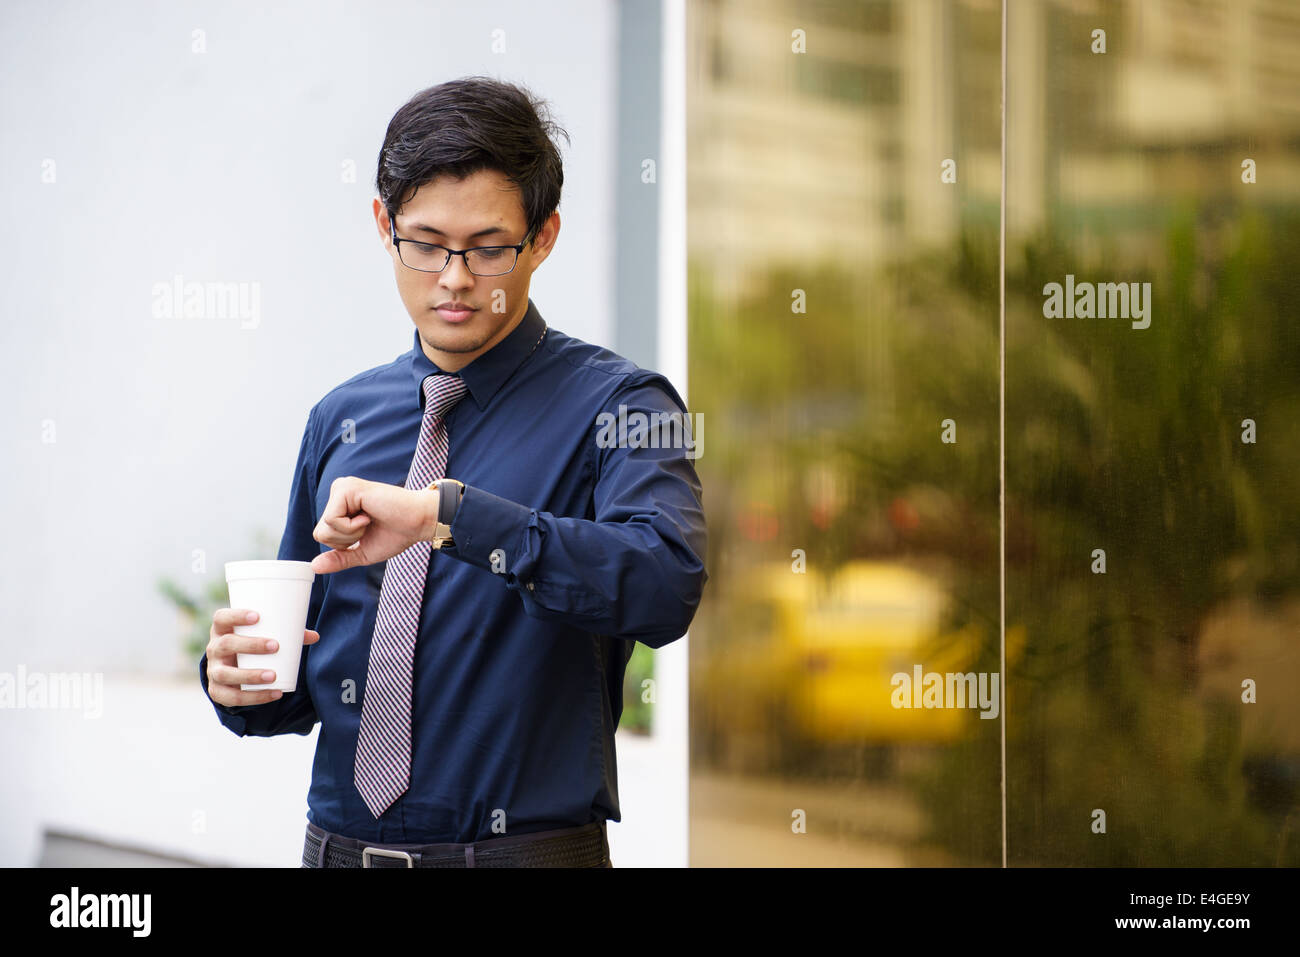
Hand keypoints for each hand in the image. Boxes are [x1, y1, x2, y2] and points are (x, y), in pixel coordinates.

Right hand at [205, 608, 319, 706]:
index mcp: (222, 630)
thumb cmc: (250, 646)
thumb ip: (287, 634)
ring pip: (225, 674)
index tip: (258, 616)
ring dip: (250, 675)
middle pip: (225, 644)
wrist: (230, 671)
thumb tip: (315, 636)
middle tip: (275, 646)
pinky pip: (232, 697)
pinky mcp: (217, 691)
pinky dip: (254, 697)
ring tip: (273, 676)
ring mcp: (214, 671)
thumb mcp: (261, 636)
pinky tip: (273, 694)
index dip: (236, 616)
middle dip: (250, 645)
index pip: (221, 618)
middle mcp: (214, 649)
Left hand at [310, 475, 438, 574]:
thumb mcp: (362, 552)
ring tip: (370, 520)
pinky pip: (333, 520)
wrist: (418, 522)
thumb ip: (340, 558)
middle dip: (346, 540)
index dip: (343, 544)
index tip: (366, 531)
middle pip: (320, 532)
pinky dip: (352, 526)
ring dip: (350, 533)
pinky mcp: (347, 488)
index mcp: (341, 504)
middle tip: (369, 526)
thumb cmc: (396, 534)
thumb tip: (314, 567)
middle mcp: (339, 492)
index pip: (321, 535)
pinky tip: (368, 515)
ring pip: (325, 527)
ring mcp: (342, 488)